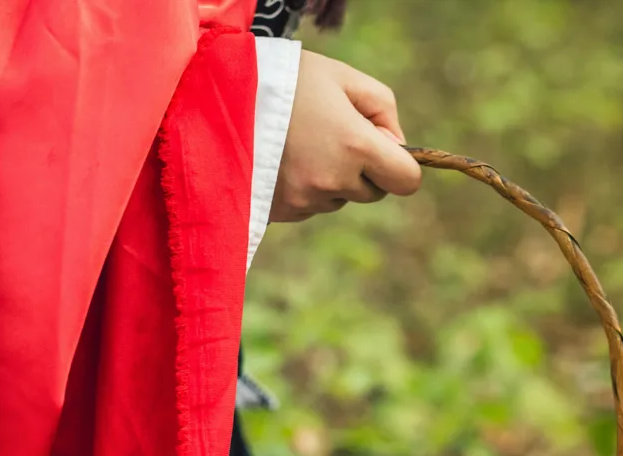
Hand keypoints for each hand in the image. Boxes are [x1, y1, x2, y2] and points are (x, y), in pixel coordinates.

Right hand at [270, 50, 421, 222]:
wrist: (216, 96)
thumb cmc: (285, 80)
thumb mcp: (341, 77)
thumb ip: (383, 109)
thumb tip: (397, 146)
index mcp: (356, 146)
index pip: (406, 181)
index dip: (401, 166)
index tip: (384, 149)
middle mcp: (333, 181)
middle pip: (372, 193)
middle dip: (363, 171)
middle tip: (332, 136)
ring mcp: (304, 201)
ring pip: (337, 199)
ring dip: (330, 179)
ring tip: (299, 142)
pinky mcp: (281, 211)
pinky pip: (308, 206)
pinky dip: (303, 187)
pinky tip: (282, 158)